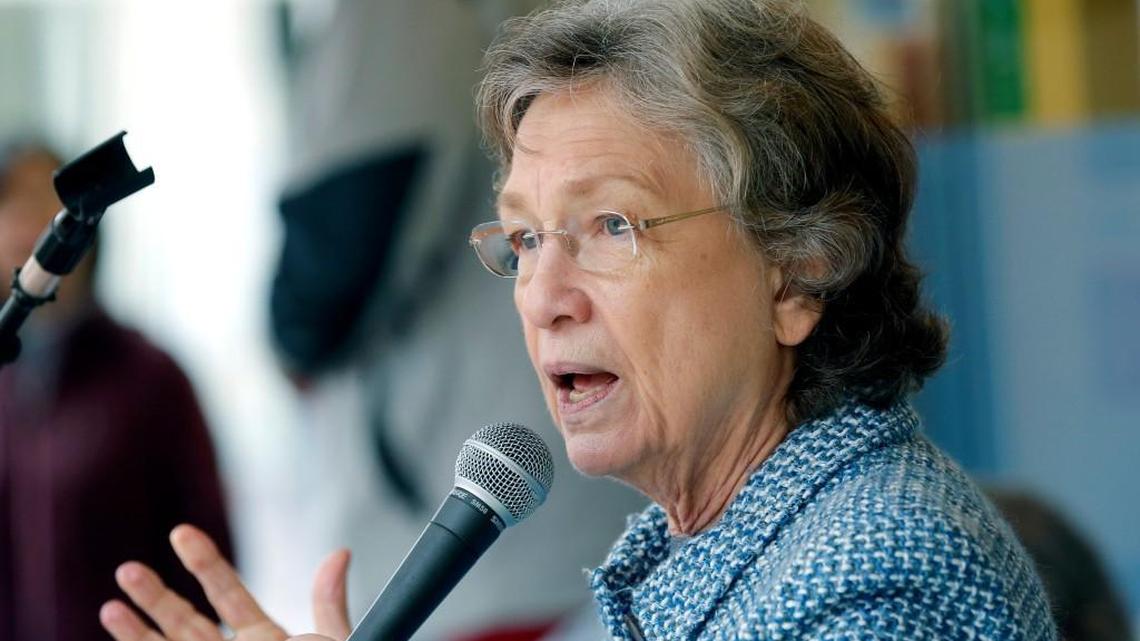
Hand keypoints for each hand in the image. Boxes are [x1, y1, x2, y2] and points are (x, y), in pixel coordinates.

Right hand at [100, 524, 351, 640]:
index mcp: (263, 639)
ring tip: (110, 607)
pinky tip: (121, 635)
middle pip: (186, 622)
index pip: (229, 595)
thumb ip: (327, 604)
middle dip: (156, 597)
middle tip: (128, 571)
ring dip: (137, 632)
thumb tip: (339, 553)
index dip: (205, 564)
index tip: (181, 534)